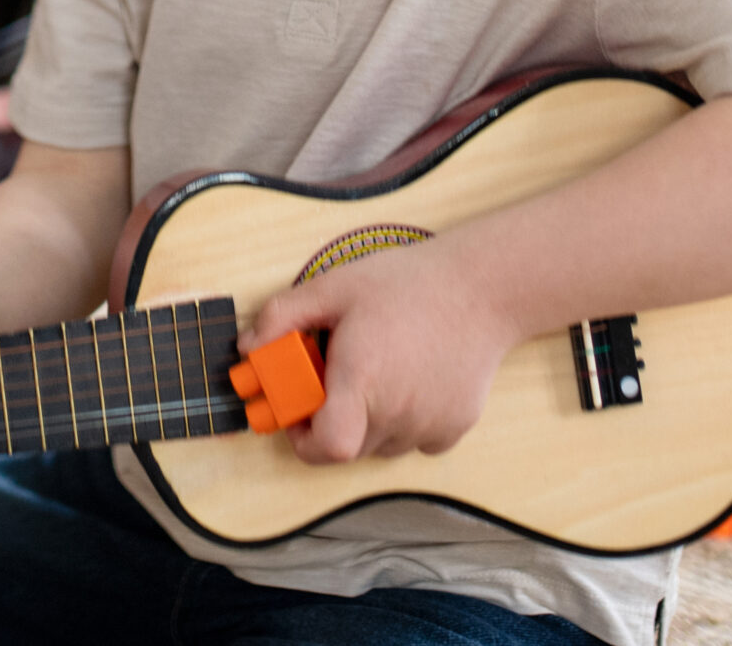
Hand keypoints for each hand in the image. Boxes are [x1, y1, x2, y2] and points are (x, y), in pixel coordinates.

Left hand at [241, 234, 519, 464]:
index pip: (328, 447)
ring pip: (381, 446)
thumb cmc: (407, 283)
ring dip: (368, 421)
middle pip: (348, 446)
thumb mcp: (334, 286)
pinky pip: (416, 442)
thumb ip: (283, 316)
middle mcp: (398, 410)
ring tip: (378, 371)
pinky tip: (410, 380)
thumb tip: (248, 348)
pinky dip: (404, 422)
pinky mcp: (456, 427)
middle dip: (331, 420)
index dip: (304, 441)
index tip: (299, 416)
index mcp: (364, 378)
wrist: (483, 288)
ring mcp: (431, 424)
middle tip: (335, 379)